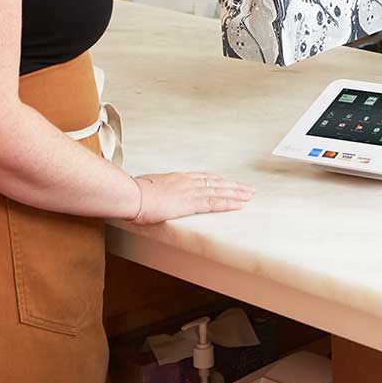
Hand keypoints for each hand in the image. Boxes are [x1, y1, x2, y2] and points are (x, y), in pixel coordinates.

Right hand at [131, 171, 253, 222]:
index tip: (227, 182)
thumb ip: (155, 190)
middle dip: (233, 186)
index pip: (204, 178)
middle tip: (247, 188)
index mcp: (178, 178)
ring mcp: (191, 191)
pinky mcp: (191, 203)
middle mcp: (188, 182)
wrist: (132, 194)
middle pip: (216, 182)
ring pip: (220, 191)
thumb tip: (151, 193)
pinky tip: (239, 204)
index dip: (218, 181)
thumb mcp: (147, 187)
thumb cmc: (134, 193)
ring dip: (237, 193)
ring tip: (249, 195)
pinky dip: (229, 203)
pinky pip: (215, 203)